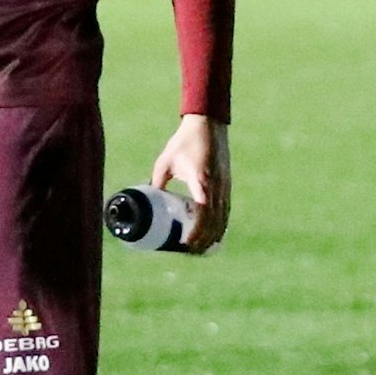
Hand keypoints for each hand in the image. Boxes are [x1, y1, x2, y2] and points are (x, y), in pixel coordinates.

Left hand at [151, 114, 230, 253]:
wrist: (209, 123)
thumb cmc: (185, 141)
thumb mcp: (165, 162)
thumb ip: (157, 181)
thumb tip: (148, 199)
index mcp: (202, 182)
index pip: (203, 214)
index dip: (196, 232)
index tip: (186, 243)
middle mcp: (217, 186)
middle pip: (215, 221)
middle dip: (205, 239)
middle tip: (191, 251)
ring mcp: (225, 185)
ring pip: (223, 216)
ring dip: (214, 234)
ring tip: (203, 248)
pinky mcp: (227, 183)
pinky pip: (226, 208)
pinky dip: (221, 223)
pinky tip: (216, 232)